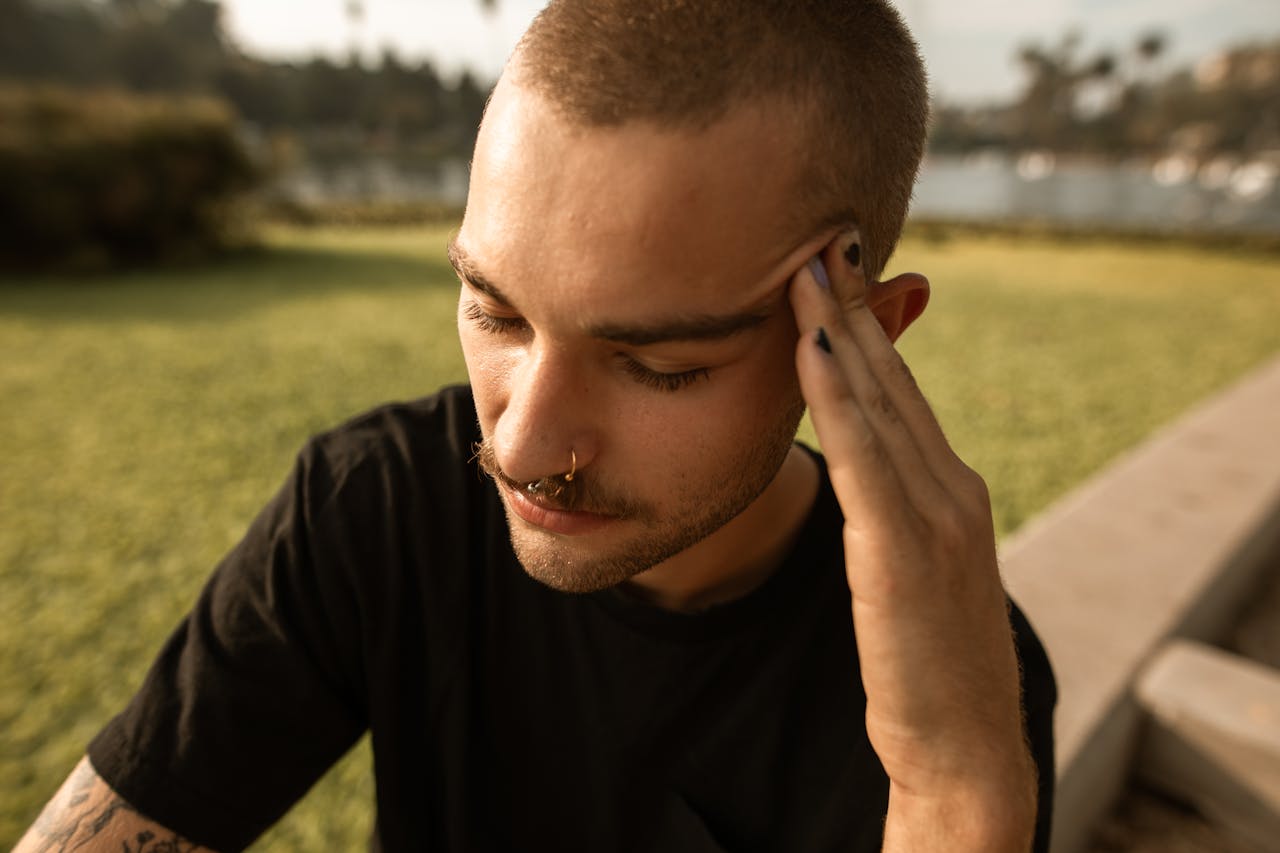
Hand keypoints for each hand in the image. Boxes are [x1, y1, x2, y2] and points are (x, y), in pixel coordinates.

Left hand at [788, 230, 1034, 848]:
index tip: (831, 266)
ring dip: (839, 331)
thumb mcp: (911, 566)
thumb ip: (889, 511)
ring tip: (806, 269)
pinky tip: (813, 350)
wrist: (964, 741)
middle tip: (818, 236)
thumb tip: (855, 471)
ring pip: (878, 404)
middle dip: (852, 306)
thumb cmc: (925, 657)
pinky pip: (866, 460)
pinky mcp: (908, 553)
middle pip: (891, 380)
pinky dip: (839, 400)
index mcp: (947, 488)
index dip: (864, 325)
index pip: (897, 390)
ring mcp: (936, 515)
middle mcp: (950, 486)